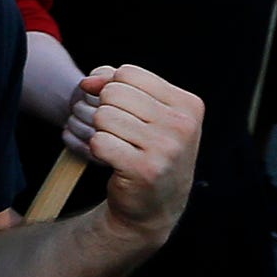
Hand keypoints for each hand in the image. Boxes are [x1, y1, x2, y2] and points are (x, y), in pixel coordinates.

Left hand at [65, 62, 200, 239]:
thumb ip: (117, 85)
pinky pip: (99, 142)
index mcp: (188, 104)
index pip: (128, 73)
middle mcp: (182, 124)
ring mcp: (166, 148)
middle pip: (113, 92)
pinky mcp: (144, 169)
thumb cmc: (148, 150)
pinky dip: (98, 150)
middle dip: (106, 110)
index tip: (116, 107)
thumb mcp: (147, 113)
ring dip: (101, 131)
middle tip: (119, 132)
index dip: (110, 86)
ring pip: (104, 116)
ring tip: (119, 146)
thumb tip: (88, 81)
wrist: (156, 204)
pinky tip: (113, 159)